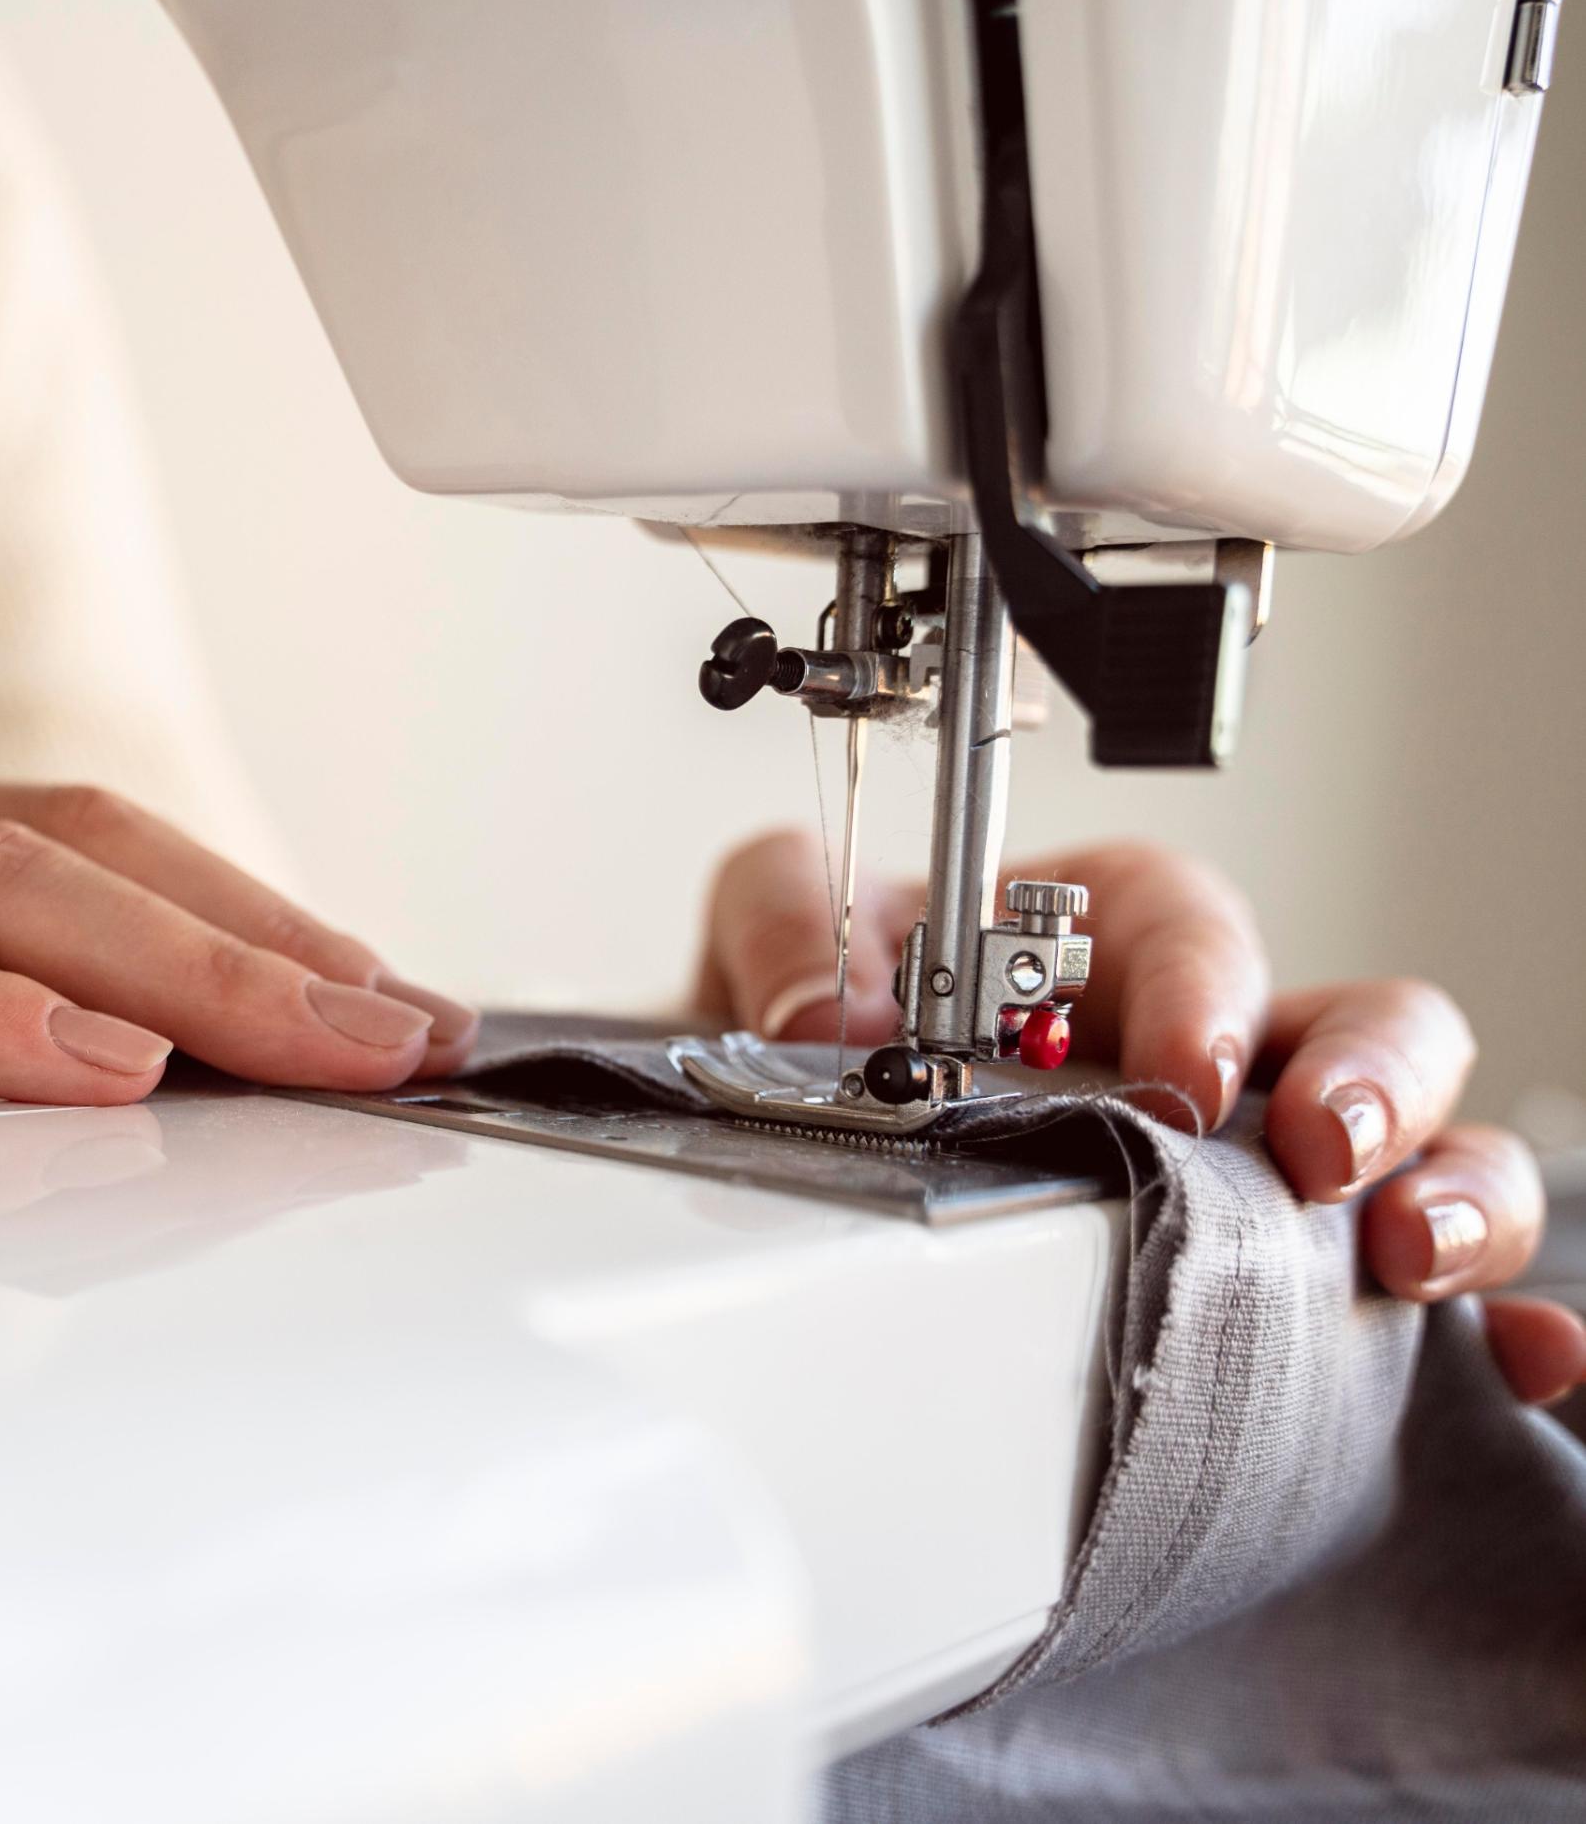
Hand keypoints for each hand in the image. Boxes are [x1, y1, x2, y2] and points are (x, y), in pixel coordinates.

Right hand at [0, 779, 476, 1103]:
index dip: (259, 918)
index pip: (97, 851)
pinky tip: (81, 1069)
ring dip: (156, 974)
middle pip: (58, 855)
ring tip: (293, 1047)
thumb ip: (48, 1086)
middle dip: (249, 949)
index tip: (403, 1007)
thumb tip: (252, 1103)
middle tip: (392, 1036)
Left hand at [698, 829, 1585, 1405]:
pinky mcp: (1273, 1282)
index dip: (1204, 989)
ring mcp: (1258, 1164)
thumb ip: (788, 923)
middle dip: (1371, 1082)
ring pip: (1428, 1150)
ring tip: (1414, 1262)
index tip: (1182, 1071)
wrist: (788, 1147)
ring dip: (1455, 1194)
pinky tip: (1505, 1363)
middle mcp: (1214, 1044)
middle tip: (1322, 1155)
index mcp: (1103, 939)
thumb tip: (827, 1019)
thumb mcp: (781, 936)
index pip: (1190, 928)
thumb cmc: (823, 1027)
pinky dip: (1486, 1325)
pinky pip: (1413, 1298)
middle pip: (1363, 1024)